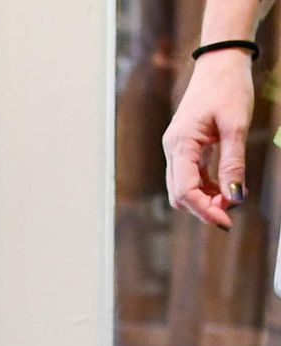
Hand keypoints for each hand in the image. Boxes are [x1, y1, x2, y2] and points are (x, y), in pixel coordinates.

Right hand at [163, 50, 254, 227]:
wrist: (220, 61)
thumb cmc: (228, 87)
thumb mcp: (236, 125)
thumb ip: (233, 163)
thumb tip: (235, 197)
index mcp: (181, 144)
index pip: (185, 190)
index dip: (204, 209)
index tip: (226, 220)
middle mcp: (173, 150)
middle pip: (180, 195)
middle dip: (203, 207)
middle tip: (230, 211)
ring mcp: (176, 150)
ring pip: (183, 189)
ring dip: (204, 199)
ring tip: (230, 197)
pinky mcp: (185, 149)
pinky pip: (190, 177)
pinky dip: (206, 187)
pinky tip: (224, 185)